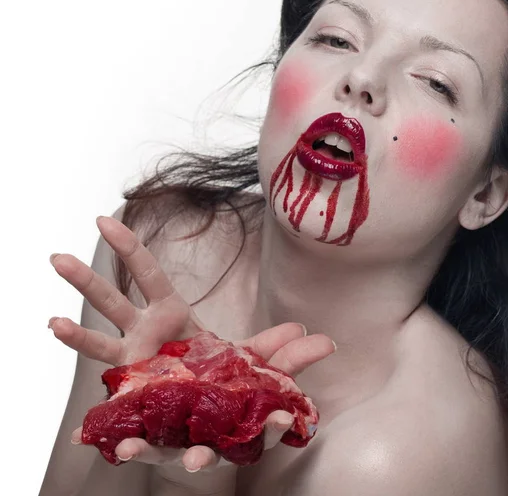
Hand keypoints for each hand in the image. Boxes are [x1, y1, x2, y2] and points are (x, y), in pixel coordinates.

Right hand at [49, 215, 335, 471]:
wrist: (209, 422)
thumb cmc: (223, 384)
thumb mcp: (258, 368)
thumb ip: (285, 353)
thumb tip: (325, 340)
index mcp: (171, 316)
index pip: (147, 274)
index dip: (129, 247)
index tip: (105, 217)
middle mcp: (145, 335)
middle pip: (113, 300)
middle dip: (86, 279)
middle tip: (54, 257)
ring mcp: (134, 366)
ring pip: (100, 343)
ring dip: (74, 334)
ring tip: (48, 322)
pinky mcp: (135, 401)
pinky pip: (115, 404)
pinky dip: (95, 415)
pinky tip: (76, 423)